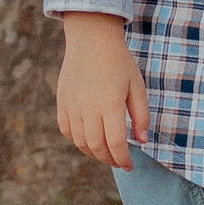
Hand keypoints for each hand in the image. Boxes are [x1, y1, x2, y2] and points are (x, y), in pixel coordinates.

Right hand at [55, 13, 149, 169]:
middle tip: (119, 162)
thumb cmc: (118, 61)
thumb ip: (141, 115)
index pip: (116, 143)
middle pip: (97, 147)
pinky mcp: (62, 102)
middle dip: (110, 159)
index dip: (123, 159)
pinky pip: (66, 130)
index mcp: (110, 104)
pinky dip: (77, 141)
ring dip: (94, 153)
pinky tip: (88, 139)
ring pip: (80, 142)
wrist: (91, 39)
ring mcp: (72, 105)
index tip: (130, 165)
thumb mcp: (137, 85)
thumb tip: (142, 141)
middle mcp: (88, 108)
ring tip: (105, 153)